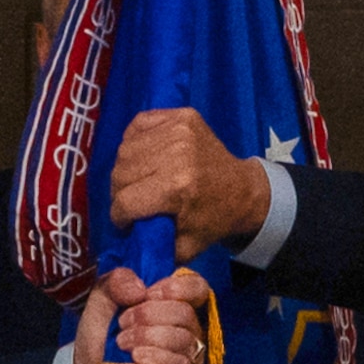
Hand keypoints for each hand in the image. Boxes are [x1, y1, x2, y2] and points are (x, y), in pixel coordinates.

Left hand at [74, 266, 212, 363]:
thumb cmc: (101, 335)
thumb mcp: (101, 300)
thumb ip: (116, 283)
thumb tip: (139, 288)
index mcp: (173, 303)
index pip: (197, 287)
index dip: (178, 287)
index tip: (148, 294)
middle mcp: (188, 327)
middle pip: (185, 313)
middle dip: (149, 314)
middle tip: (123, 322)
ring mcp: (189, 354)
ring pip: (183, 339)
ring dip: (148, 337)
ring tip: (122, 342)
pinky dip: (156, 358)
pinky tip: (137, 356)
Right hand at [111, 108, 272, 261]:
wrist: (243, 189)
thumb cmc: (213, 219)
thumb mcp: (184, 247)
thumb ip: (152, 248)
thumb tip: (124, 244)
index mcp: (177, 187)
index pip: (125, 202)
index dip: (120, 217)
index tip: (126, 223)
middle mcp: (176, 154)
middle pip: (120, 175)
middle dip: (119, 194)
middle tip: (131, 203)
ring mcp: (179, 129)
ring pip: (125, 151)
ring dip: (125, 170)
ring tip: (138, 182)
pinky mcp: (181, 115)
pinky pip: (138, 125)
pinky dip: (135, 142)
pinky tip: (145, 157)